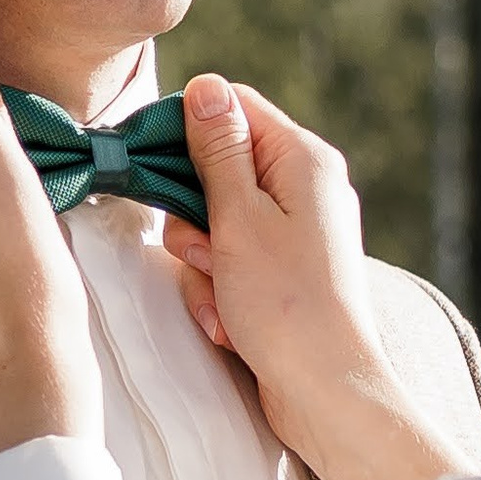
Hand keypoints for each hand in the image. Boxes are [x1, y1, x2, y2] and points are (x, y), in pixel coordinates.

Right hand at [164, 75, 466, 479]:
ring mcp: (296, 236)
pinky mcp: (284, 276)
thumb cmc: (287, 306)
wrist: (325, 393)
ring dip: (203, 267)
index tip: (155, 166)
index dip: (187, 131)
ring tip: (224, 301)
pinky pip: (230, 266)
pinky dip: (220, 294)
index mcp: (304, 160)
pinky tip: (230, 325)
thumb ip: (219, 150)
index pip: (235, 108)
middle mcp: (306, 190)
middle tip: (205, 253)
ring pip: (215, 226)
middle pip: (218, 170)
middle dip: (194, 218)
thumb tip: (206, 86)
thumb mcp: (239, 218)